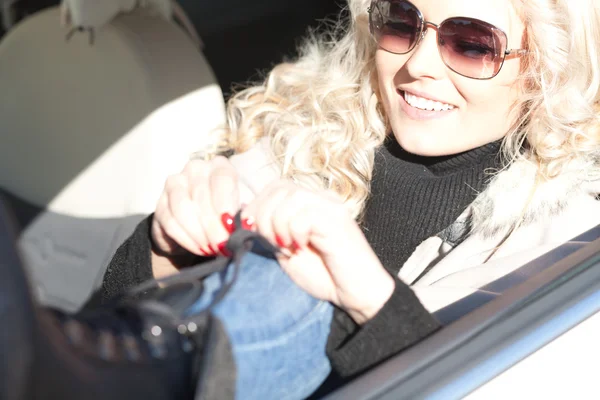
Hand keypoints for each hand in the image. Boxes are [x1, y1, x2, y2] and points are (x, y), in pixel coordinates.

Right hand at [151, 156, 240, 260]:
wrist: (195, 223)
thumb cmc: (222, 214)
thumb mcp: (236, 211)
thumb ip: (241, 216)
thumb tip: (246, 228)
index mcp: (219, 166)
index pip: (223, 179)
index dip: (226, 204)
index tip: (231, 227)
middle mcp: (196, 169)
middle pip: (202, 197)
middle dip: (214, 226)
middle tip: (222, 246)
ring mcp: (175, 183)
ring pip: (183, 208)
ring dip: (198, 233)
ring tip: (210, 249)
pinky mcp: (160, 202)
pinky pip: (170, 221)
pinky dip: (186, 238)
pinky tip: (198, 248)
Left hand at [243, 181, 394, 323]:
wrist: (355, 295)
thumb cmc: (322, 275)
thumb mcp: (284, 250)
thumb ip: (268, 230)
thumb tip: (242, 214)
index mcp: (307, 203)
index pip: (273, 187)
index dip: (256, 208)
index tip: (254, 235)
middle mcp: (319, 198)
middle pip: (278, 188)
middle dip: (264, 218)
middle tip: (275, 245)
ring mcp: (330, 205)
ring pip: (289, 198)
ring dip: (278, 227)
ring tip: (289, 248)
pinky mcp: (337, 218)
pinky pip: (303, 215)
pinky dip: (294, 233)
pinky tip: (302, 248)